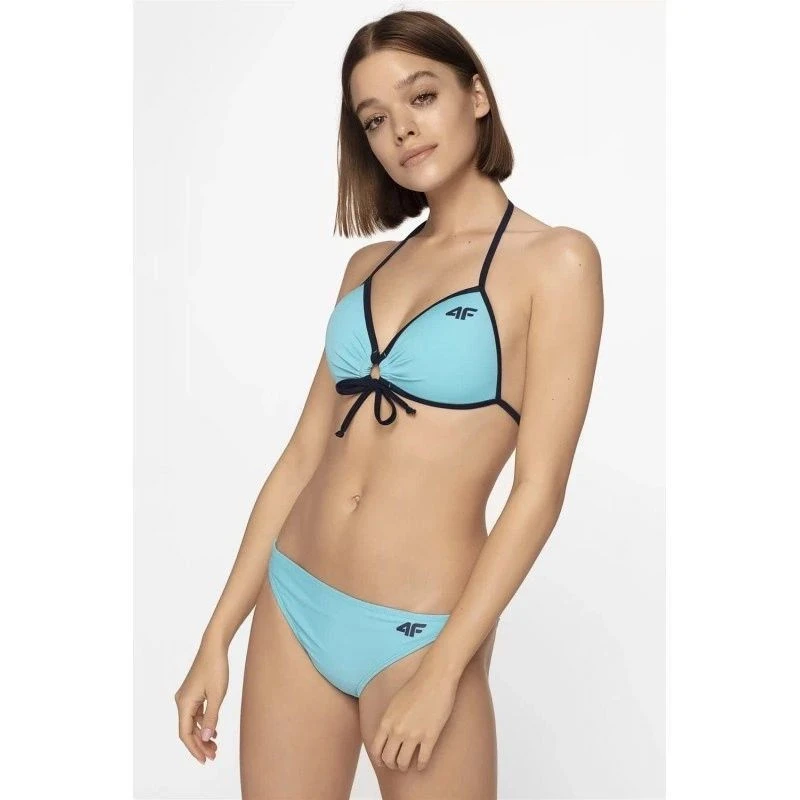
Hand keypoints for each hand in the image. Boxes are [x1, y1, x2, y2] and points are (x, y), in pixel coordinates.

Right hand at [174, 637, 228, 763]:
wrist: (214, 646)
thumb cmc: (216, 668)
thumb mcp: (217, 695)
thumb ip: (211, 718)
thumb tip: (206, 738)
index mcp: (184, 703)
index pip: (185, 734)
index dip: (195, 749)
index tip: (205, 760)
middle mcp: (181, 701)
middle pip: (188, 730)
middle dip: (200, 744)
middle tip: (214, 755)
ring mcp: (186, 697)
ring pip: (192, 722)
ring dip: (202, 735)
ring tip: (215, 746)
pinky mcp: (193, 692)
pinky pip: (195, 713)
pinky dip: (203, 723)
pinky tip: (213, 730)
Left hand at [369, 661, 458, 771]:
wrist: (434, 678)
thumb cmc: (416, 686)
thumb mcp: (394, 702)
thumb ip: (389, 719)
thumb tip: (387, 734)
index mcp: (387, 721)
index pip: (376, 748)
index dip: (378, 759)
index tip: (382, 762)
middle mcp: (397, 730)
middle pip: (388, 758)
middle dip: (391, 764)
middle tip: (396, 764)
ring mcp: (414, 734)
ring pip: (403, 762)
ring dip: (404, 766)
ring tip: (407, 765)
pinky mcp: (430, 736)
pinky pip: (423, 759)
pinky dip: (421, 765)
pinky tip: (421, 764)